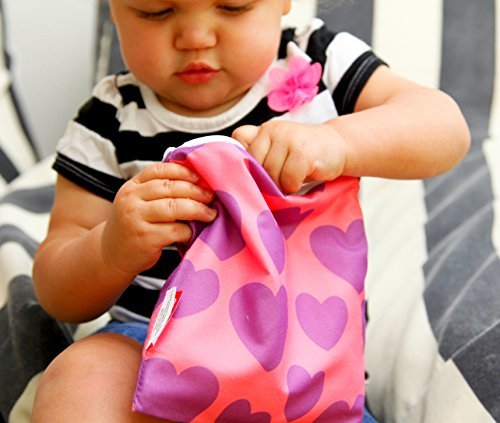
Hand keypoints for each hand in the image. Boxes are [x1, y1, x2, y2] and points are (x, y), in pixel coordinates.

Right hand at [101, 162, 215, 275]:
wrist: (110, 256)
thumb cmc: (133, 227)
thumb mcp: (138, 203)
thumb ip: (157, 191)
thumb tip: (196, 181)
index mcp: (131, 187)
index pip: (159, 170)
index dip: (182, 171)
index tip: (200, 177)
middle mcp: (131, 200)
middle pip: (170, 188)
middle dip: (196, 191)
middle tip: (211, 197)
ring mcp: (136, 219)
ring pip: (175, 207)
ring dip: (198, 210)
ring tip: (210, 214)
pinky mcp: (145, 238)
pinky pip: (175, 230)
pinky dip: (189, 231)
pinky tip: (193, 233)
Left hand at [232, 120, 347, 192]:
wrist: (338, 146)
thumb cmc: (303, 155)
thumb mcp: (278, 150)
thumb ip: (259, 156)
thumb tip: (237, 179)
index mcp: (263, 130)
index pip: (238, 142)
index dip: (244, 161)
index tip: (256, 172)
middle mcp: (272, 129)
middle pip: (254, 165)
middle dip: (265, 180)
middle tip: (279, 182)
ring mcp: (287, 138)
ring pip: (270, 174)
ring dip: (280, 186)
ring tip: (291, 181)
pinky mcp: (302, 151)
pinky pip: (288, 179)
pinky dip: (294, 186)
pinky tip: (301, 180)